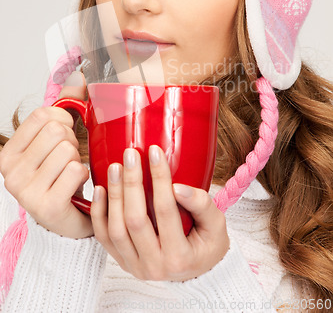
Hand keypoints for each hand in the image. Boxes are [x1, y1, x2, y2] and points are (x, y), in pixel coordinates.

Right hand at [0, 71, 92, 238]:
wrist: (68, 218)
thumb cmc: (61, 175)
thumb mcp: (58, 138)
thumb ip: (67, 106)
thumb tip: (78, 76)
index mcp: (8, 152)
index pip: (43, 115)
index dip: (64, 120)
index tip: (64, 135)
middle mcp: (10, 172)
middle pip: (57, 131)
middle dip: (73, 141)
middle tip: (69, 158)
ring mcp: (25, 192)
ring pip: (68, 150)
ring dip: (79, 159)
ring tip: (71, 173)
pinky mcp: (46, 206)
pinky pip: (75, 171)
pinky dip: (83, 175)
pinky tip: (76, 185)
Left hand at [91, 145, 229, 280]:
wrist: (197, 273)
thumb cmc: (208, 244)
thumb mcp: (216, 225)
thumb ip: (202, 205)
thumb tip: (177, 187)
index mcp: (179, 257)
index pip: (166, 211)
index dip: (159, 179)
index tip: (155, 152)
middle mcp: (154, 266)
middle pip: (135, 220)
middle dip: (131, 183)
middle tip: (130, 154)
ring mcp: (134, 266)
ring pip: (116, 229)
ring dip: (114, 195)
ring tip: (115, 167)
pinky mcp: (122, 262)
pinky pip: (104, 238)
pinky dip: (98, 213)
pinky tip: (100, 189)